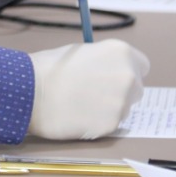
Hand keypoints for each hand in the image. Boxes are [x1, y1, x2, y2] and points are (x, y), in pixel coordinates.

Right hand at [27, 40, 148, 139]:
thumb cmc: (51, 67)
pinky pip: (111, 123)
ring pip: (123, 107)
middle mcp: (128, 76)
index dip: (126, 70)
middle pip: (135, 87)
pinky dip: (99, 121)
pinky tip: (80, 115)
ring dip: (109, 107)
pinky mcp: (113, 125)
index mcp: (121, 52)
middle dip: (120, 90)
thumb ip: (103, 61)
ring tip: (83, 104)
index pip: (142, 65)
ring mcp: (122, 102)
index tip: (113, 76)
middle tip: (96, 92)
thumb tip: (109, 71)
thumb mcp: (82, 52)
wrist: (33, 92)